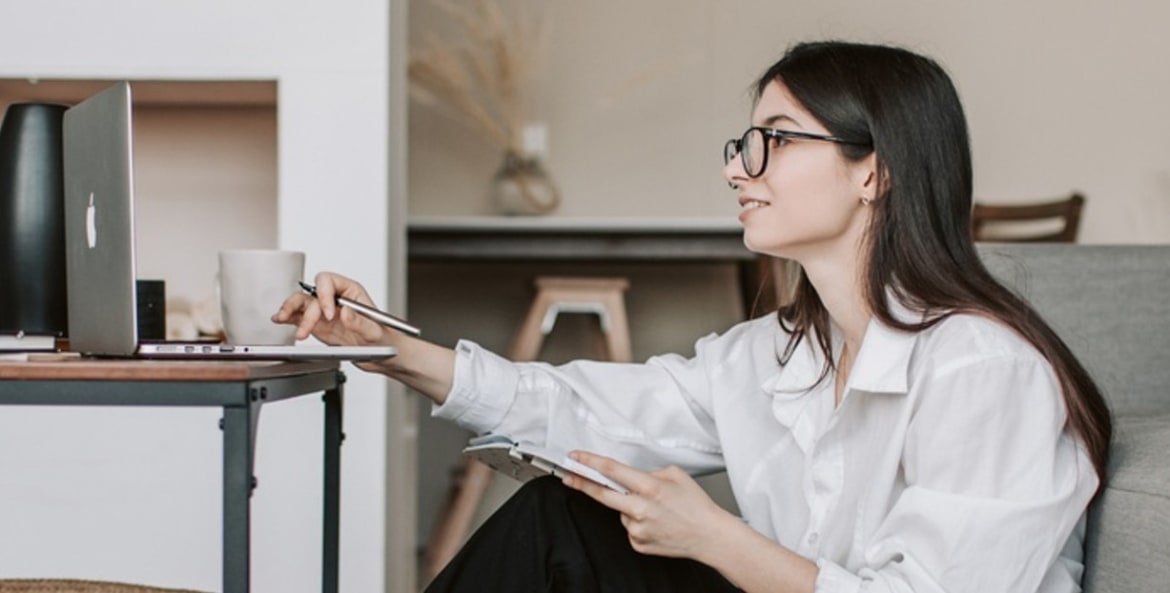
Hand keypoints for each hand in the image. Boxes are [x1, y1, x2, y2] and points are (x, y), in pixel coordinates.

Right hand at [271, 271, 387, 347]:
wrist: (381, 354)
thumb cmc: (383, 336)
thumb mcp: (375, 331)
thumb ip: (360, 322)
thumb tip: (345, 312)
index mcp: (351, 291)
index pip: (329, 281)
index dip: (324, 296)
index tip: (329, 315)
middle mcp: (335, 299)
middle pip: (311, 294)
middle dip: (305, 310)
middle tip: (306, 329)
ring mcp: (324, 312)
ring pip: (301, 303)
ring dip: (290, 310)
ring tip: (282, 319)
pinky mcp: (317, 325)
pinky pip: (298, 317)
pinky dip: (288, 318)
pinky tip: (280, 320)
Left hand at [562, 451, 733, 560]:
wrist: (709, 536)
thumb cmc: (696, 505)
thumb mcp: (675, 474)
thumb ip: (649, 472)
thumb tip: (631, 476)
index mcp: (648, 486)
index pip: (610, 470)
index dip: (589, 462)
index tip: (575, 458)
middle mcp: (639, 508)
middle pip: (601, 493)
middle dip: (582, 483)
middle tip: (569, 476)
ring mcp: (636, 528)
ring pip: (620, 512)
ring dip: (628, 507)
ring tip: (655, 509)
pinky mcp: (638, 543)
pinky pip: (629, 528)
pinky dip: (637, 522)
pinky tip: (655, 522)